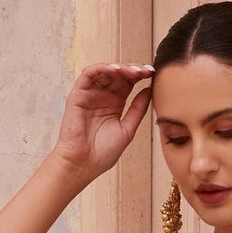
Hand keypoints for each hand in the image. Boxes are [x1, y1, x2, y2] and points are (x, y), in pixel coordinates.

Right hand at [51, 62, 154, 181]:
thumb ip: (138, 109)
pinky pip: (89, 74)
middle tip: (146, 71)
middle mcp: (103, 96)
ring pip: (105, 70)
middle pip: (119, 74)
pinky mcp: (78, 94)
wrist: (83, 165)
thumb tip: (149, 90)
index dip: (141, 76)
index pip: (128, 82)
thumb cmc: (102, 153)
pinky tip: (115, 70)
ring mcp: (90, 93)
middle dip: (133, 69)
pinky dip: (102, 68)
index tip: (153, 74)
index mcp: (115, 104)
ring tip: (133, 71)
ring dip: (120, 67)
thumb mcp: (127, 129)